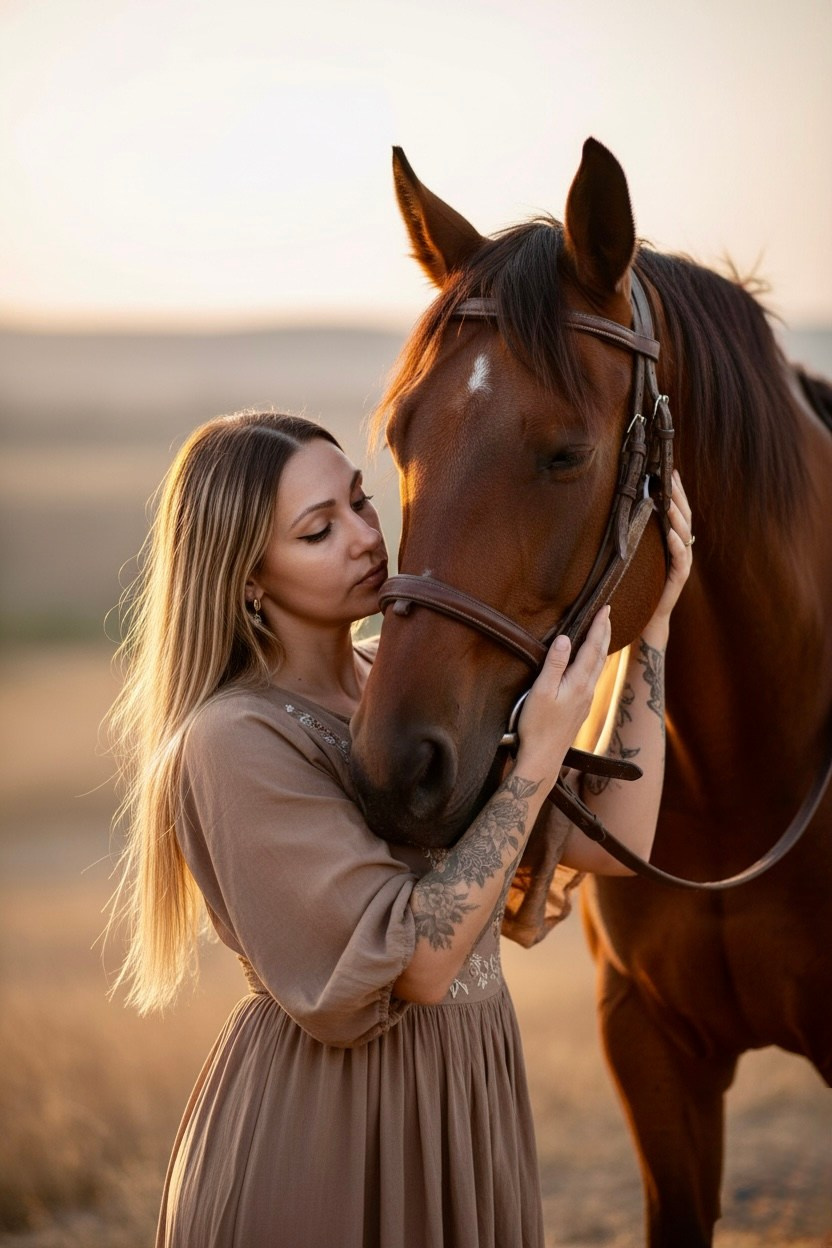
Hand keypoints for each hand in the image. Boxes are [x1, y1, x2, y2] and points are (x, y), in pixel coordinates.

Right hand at [515, 606, 611, 783]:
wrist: (544, 758)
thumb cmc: (537, 725)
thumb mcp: (540, 691)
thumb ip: (554, 664)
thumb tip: (567, 639)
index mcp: (578, 682)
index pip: (592, 647)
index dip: (599, 626)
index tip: (606, 608)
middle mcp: (587, 690)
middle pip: (601, 655)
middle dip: (605, 632)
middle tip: (609, 613)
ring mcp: (585, 701)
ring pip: (599, 667)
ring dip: (602, 647)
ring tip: (604, 633)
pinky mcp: (581, 709)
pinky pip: (593, 678)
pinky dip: (596, 662)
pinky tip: (592, 664)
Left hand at [642, 470, 693, 644]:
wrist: (647, 614)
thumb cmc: (642, 582)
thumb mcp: (640, 552)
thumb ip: (641, 533)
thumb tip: (628, 507)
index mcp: (673, 539)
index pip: (677, 509)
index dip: (676, 490)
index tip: (669, 469)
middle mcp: (681, 547)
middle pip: (684, 516)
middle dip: (679, 495)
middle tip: (671, 476)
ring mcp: (682, 561)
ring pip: (684, 533)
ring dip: (677, 516)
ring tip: (670, 501)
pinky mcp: (679, 577)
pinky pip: (681, 557)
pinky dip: (677, 544)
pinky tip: (671, 533)